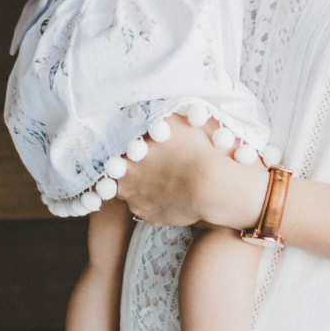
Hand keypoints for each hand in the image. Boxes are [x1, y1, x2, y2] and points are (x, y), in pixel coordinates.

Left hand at [117, 114, 268, 230]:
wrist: (209, 185)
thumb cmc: (194, 151)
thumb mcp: (174, 124)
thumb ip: (155, 117)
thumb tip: (144, 112)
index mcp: (126, 157)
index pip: (120, 155)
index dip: (134, 153)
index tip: (147, 153)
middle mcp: (125, 182)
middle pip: (125, 176)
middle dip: (139, 172)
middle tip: (160, 168)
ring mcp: (137, 203)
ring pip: (137, 193)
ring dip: (147, 188)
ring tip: (170, 182)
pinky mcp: (149, 218)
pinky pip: (149, 209)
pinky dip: (159, 203)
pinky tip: (174, 195)